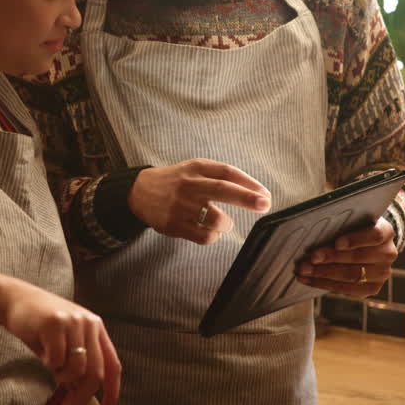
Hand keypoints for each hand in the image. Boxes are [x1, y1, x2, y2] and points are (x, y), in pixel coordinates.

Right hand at [0, 280, 121, 404]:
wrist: (15, 299)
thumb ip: (77, 366)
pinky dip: (49, 364)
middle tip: (69, 404)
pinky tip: (42, 353)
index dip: (112, 392)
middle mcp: (89, 323)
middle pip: (96, 372)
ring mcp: (73, 322)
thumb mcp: (65, 344)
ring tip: (52, 367)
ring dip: (62, 377)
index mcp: (97, 328)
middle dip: (83, 395)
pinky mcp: (55, 323)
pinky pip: (56, 360)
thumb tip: (85, 397)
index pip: (113, 365)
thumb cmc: (40, 326)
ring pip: (77, 368)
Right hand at [128, 159, 270, 244]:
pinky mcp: (174, 225)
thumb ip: (220, 176)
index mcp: (196, 168)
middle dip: (247, 197)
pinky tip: (210, 231)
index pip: (227, 172)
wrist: (140, 192)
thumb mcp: (194, 169)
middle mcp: (188, 185)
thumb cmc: (177, 182)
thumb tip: (256, 192)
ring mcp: (180, 206)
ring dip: (227, 224)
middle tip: (265, 204)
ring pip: (217, 219)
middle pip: (223, 189)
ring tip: (223, 222)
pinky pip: (205, 236)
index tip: (265, 194)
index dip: (248, 183)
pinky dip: (214, 236)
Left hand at [295, 217, 397, 296]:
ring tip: (304, 270)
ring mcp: (382, 273)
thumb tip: (313, 231)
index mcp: (386, 232)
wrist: (368, 245)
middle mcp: (388, 253)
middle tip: (310, 257)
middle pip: (358, 257)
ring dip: (323, 273)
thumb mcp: (352, 221)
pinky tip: (308, 280)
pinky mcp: (373, 288)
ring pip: (351, 275)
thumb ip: (340, 224)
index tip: (337, 243)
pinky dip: (325, 284)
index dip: (355, 240)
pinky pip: (348, 289)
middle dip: (331, 258)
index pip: (375, 235)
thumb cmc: (354, 229)